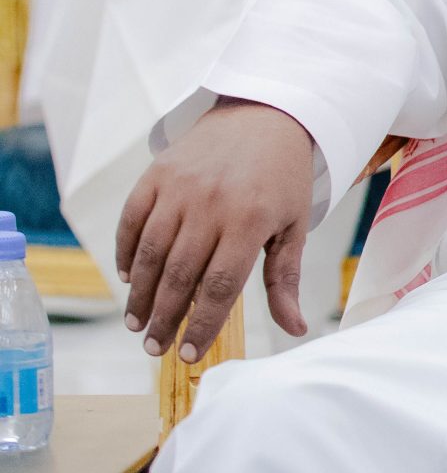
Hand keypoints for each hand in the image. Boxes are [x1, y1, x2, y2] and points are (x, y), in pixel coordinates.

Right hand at [115, 102, 319, 361]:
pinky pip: (132, 220)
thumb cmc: (282, 180)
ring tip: (137, 323)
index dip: (202, 325)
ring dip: (140, 294)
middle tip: (153, 348)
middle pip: (180, 276)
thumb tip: (295, 330)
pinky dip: (126, 251)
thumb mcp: (293, 226)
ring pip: (151, 253)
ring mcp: (179, 188)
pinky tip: (129, 278)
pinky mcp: (157, 174)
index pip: (220, 287)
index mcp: (249, 222)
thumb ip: (284, 279)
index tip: (189, 356)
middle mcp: (211, 205)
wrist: (264, 116)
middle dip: (165, 318)